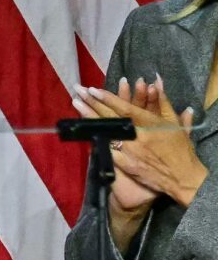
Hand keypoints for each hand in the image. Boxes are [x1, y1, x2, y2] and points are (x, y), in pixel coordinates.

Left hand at [75, 75, 206, 207]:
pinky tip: (82, 130)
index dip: (108, 98)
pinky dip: (95, 139)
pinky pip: (107, 150)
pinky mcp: (124, 164)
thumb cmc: (179, 149)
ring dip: (89, 118)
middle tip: (78, 91)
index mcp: (149, 124)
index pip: (124, 108)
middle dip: (92, 102)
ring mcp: (129, 151)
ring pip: (105, 131)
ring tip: (76, 105)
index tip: (93, 89)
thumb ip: (163, 102)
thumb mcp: (174, 123)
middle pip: (110, 117)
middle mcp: (137, 136)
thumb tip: (156, 81)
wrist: (182, 178)